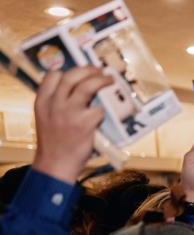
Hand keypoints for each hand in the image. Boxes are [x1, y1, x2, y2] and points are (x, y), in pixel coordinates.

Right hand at [32, 67, 113, 183]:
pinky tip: (110, 110)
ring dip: (101, 80)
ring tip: (109, 80)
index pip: (52, 76)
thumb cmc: (55, 143)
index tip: (79, 70)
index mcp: (42, 101)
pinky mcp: (85, 123)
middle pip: (71, 76)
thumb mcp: (46, 119)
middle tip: (98, 70)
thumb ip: (55, 103)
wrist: (56, 164)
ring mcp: (69, 112)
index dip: (67, 70)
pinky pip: (99, 109)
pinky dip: (105, 109)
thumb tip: (77, 90)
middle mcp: (54, 103)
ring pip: (87, 86)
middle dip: (87, 70)